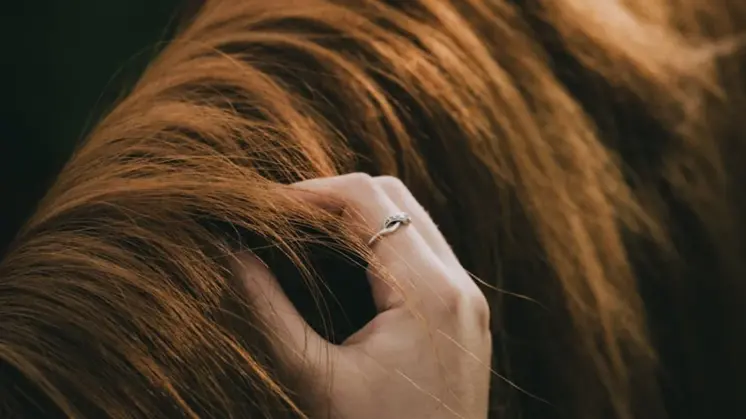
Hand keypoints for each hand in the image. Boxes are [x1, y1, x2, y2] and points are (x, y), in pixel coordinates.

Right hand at [232, 173, 490, 418]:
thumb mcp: (314, 380)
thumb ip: (267, 310)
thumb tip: (228, 252)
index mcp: (428, 294)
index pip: (367, 200)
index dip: (308, 192)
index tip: (262, 209)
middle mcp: (459, 286)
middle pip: (394, 197)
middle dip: (332, 198)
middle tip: (280, 220)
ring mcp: (469, 299)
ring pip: (412, 219)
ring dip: (358, 217)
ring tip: (304, 236)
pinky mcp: (466, 315)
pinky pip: (424, 251)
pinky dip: (381, 241)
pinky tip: (343, 265)